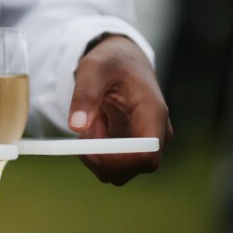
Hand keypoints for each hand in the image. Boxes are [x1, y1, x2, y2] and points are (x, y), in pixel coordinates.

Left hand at [68, 35, 172, 184]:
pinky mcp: (131, 147)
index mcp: (153, 114)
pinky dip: (95, 154)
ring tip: (91, 124)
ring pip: (119, 172)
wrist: (122, 60)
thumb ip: (85, 95)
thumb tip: (77, 127)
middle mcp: (155, 134)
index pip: (147, 155)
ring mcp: (144, 143)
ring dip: (95, 157)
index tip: (90, 149)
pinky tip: (94, 129)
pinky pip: (111, 165)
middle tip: (80, 139)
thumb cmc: (111, 62)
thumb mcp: (93, 69)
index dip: (118, 161)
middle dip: (101, 161)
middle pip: (133, 169)